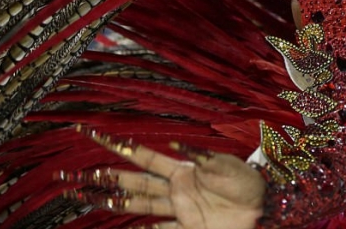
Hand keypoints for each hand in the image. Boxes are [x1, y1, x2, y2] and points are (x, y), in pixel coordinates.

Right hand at [82, 132, 265, 228]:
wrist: (266, 209)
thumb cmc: (249, 184)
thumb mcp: (228, 167)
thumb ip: (203, 159)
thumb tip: (174, 145)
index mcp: (184, 170)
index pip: (144, 157)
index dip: (120, 147)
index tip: (96, 134)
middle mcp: (176, 190)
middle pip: (135, 182)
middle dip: (108, 178)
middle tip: (79, 174)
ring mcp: (180, 211)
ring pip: (141, 206)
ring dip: (117, 202)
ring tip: (89, 199)